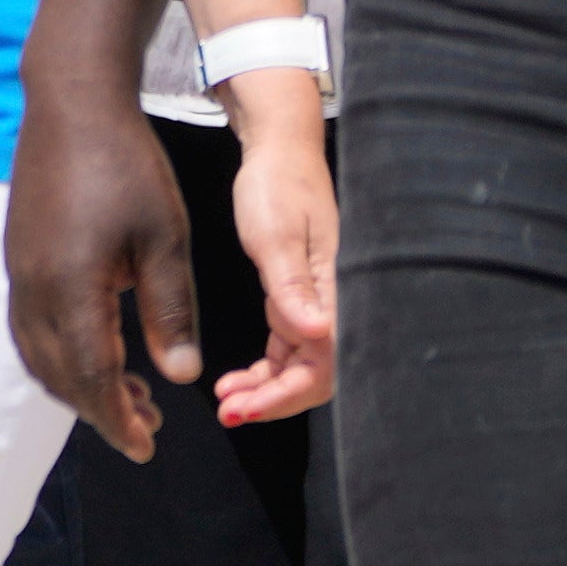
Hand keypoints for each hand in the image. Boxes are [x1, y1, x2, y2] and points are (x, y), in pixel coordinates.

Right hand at [4, 87, 205, 459]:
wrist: (72, 104)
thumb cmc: (126, 165)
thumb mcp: (166, 239)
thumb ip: (170, 310)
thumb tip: (180, 376)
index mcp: (72, 287)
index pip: (92, 376)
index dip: (117, 419)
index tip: (146, 447)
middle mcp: (34, 289)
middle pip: (60, 376)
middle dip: (100, 411)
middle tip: (147, 428)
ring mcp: (19, 274)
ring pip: (39, 357)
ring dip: (78, 386)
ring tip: (127, 395)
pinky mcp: (18, 259)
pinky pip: (30, 330)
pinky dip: (60, 357)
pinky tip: (95, 350)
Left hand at [211, 77, 340, 426]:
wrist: (279, 154)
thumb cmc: (279, 186)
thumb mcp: (276, 236)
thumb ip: (292, 287)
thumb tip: (316, 333)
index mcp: (338, 291)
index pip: (325, 364)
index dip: (287, 395)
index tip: (245, 407)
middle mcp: (335, 304)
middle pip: (316, 375)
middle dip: (274, 401)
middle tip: (230, 411)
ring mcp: (319, 305)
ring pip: (301, 368)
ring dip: (267, 390)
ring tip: (228, 400)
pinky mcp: (300, 301)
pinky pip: (290, 350)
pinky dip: (266, 371)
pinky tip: (236, 380)